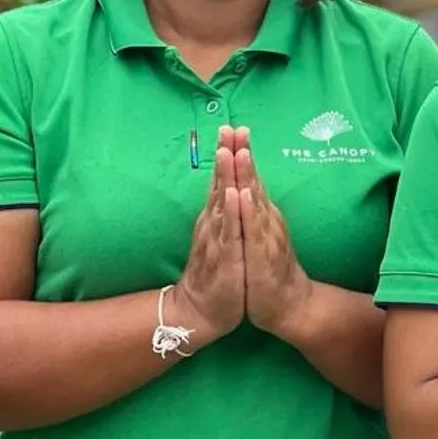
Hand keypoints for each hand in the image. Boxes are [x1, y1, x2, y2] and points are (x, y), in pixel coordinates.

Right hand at [172, 132, 245, 343]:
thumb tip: (226, 185)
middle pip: (220, 184)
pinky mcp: (225, 259)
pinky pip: (228, 233)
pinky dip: (230, 213)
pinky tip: (232, 196)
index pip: (223, 180)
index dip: (229, 154)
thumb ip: (223, 212)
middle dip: (226, 156)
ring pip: (222, 203)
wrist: (203, 311)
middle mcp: (214, 224)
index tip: (234, 127)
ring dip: (225, 177)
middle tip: (229, 128)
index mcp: (217, 218)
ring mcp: (218, 240)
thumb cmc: (217, 271)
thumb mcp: (223, 237)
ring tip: (229, 152)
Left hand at [234, 131, 314, 337]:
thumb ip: (253, 210)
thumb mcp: (257, 235)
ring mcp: (265, 237)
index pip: (250, 178)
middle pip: (253, 181)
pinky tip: (243, 195)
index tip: (232, 127)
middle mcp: (266, 220)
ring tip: (239, 151)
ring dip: (246, 176)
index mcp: (261, 214)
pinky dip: (248, 212)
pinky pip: (253, 231)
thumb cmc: (268, 269)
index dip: (241, 152)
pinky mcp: (262, 256)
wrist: (287, 305)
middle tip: (236, 127)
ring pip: (254, 200)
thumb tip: (247, 185)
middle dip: (243, 154)